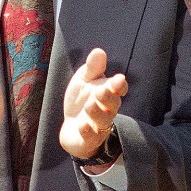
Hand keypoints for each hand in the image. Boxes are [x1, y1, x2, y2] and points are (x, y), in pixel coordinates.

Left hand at [59, 48, 127, 162]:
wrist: (71, 127)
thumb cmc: (81, 100)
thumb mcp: (83, 80)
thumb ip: (92, 68)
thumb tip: (99, 51)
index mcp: (108, 92)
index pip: (119, 89)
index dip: (119, 85)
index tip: (118, 79)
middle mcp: (107, 109)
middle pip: (113, 104)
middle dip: (108, 97)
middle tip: (101, 91)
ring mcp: (99, 125)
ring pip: (104, 120)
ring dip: (98, 113)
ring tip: (90, 105)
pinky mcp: (89, 139)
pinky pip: (92, 137)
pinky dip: (88, 131)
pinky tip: (82, 125)